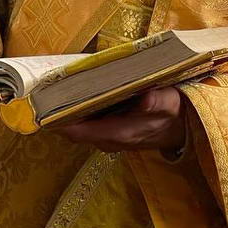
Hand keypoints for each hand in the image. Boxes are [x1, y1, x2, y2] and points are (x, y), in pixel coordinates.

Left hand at [57, 87, 186, 153]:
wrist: (183, 129)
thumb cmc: (174, 114)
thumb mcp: (171, 104)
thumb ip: (157, 102)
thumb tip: (144, 99)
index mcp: (119, 133)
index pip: (77, 131)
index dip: (57, 119)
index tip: (43, 101)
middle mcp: (108, 140)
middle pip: (71, 129)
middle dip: (57, 111)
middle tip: (44, 87)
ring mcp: (107, 139)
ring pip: (77, 127)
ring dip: (66, 111)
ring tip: (55, 88)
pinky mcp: (109, 134)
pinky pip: (85, 125)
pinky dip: (77, 112)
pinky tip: (74, 94)